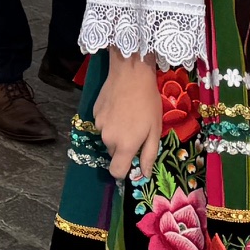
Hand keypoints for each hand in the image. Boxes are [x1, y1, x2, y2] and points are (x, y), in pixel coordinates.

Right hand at [93, 52, 165, 184]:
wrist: (130, 74)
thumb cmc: (148, 102)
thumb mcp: (155, 130)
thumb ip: (149, 155)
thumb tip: (145, 174)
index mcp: (125, 146)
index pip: (116, 172)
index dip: (123, 171)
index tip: (132, 162)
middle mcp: (108, 139)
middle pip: (113, 153)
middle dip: (123, 147)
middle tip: (136, 130)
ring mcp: (99, 126)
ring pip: (108, 138)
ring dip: (116, 133)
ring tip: (128, 116)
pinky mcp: (94, 113)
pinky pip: (103, 125)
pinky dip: (110, 121)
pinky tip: (119, 107)